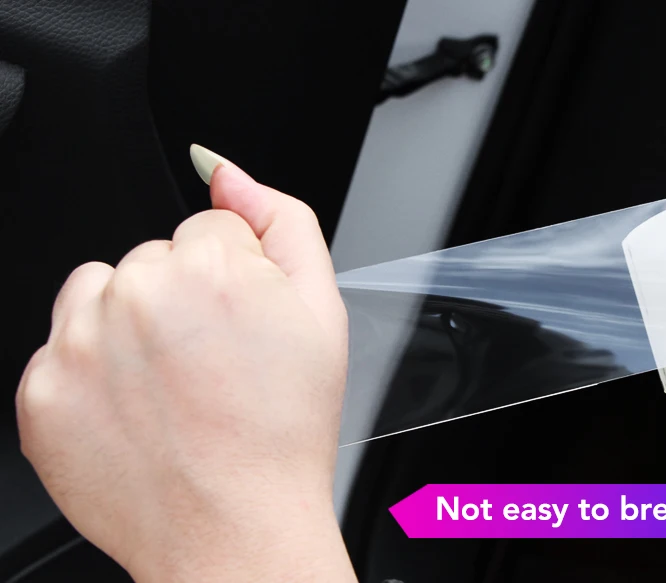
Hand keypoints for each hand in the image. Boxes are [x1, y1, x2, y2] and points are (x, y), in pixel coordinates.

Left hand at [15, 146, 356, 581]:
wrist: (235, 528)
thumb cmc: (284, 430)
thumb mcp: (322, 311)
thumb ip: (283, 220)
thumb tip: (225, 170)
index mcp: (208, 267)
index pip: (211, 231)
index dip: (238, 281)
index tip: (245, 330)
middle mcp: (136, 292)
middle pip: (154, 258)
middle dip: (184, 298)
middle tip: (215, 367)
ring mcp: (80, 342)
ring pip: (102, 292)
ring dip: (130, 324)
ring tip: (172, 386)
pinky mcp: (42, 389)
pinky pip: (64, 347)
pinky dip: (94, 372)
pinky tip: (137, 410)